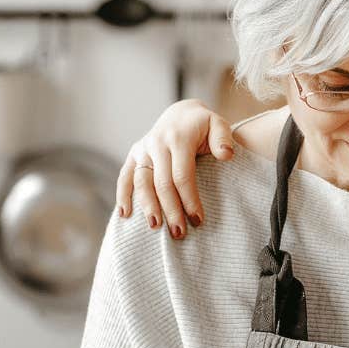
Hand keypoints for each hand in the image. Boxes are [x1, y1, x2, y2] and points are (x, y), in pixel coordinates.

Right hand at [115, 100, 233, 238]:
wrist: (180, 114)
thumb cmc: (203, 126)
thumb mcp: (218, 125)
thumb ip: (223, 139)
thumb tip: (225, 155)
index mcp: (178, 138)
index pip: (182, 175)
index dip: (189, 200)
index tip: (197, 220)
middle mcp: (157, 143)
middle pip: (162, 183)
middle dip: (170, 210)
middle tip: (179, 233)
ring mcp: (143, 148)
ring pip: (142, 182)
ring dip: (147, 206)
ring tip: (155, 228)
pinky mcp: (134, 154)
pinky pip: (125, 176)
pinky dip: (123, 195)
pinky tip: (124, 214)